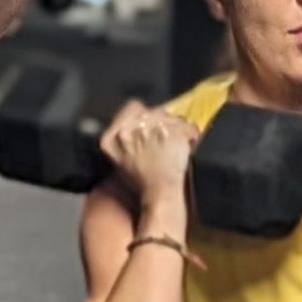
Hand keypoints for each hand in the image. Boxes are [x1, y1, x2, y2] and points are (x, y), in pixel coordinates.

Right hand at [97, 99, 197, 216]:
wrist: (159, 194)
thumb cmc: (141, 183)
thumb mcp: (120, 159)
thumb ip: (124, 137)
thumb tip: (139, 122)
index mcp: (112, 136)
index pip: (132, 107)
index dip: (144, 114)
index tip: (152, 122)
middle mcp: (130, 128)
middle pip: (152, 110)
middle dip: (160, 120)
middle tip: (165, 136)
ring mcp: (152, 127)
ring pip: (170, 115)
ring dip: (175, 126)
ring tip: (175, 143)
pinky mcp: (173, 130)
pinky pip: (186, 124)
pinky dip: (190, 133)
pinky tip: (188, 144)